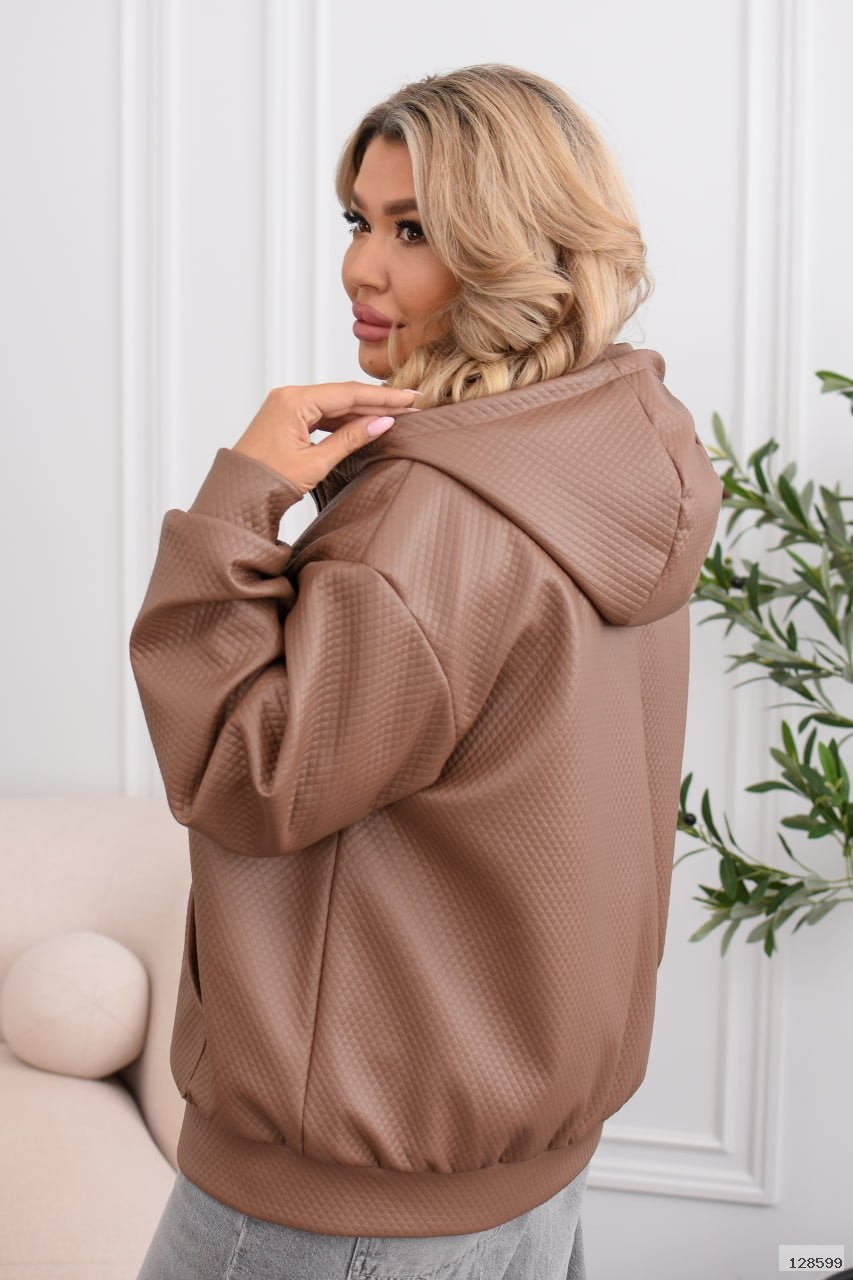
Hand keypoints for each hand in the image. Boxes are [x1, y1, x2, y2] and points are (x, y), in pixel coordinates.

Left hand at [232, 381, 418, 492]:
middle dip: (377, 402)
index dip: (383, 397)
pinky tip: (365, 425)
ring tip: (394, 416)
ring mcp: (286, 406)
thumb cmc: (267, 482)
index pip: (348, 393)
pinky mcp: (286, 419)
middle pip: (343, 395)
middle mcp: (289, 396)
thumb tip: (383, 422)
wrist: (235, 498)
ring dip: (362, 411)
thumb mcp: (315, 462)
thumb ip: (350, 439)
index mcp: (294, 401)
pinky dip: (344, 420)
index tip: (411, 398)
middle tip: (411, 405)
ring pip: (334, 405)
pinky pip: (321, 414)